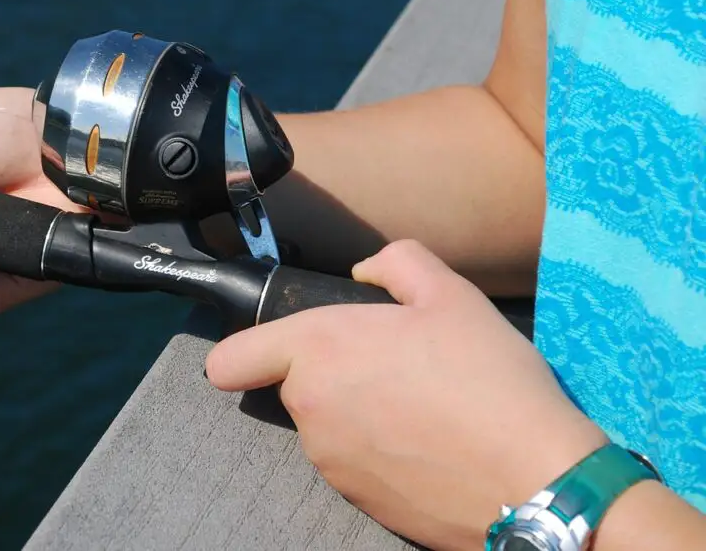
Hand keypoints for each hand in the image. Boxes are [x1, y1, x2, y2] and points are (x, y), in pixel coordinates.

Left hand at [205, 239, 607, 550]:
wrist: (533, 480)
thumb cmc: (488, 377)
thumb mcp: (451, 295)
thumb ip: (398, 263)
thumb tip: (366, 271)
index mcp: (318, 352)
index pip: (231, 360)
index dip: (244, 353)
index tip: (269, 351)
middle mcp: (310, 410)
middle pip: (297, 385)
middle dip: (334, 372)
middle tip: (397, 364)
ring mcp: (330, 463)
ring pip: (328, 425)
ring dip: (357, 412)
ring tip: (423, 406)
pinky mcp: (357, 502)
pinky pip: (353, 464)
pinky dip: (379, 452)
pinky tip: (430, 444)